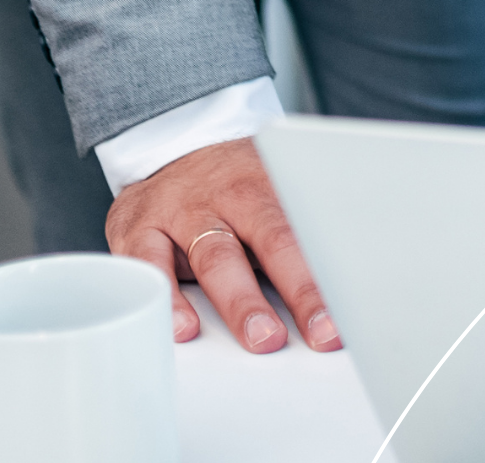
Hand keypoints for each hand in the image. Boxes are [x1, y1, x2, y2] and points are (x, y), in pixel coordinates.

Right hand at [106, 136, 340, 354]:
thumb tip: (346, 277)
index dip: (328, 272)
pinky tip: (185, 329)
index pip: (306, 231)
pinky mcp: (137, 231)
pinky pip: (150, 266)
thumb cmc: (230, 185)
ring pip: (215, 256)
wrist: (170, 147)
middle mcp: (226, 196)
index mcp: (266, 186)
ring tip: (262, 337)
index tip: (347, 310)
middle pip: (270, 239)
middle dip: (299, 288)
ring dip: (241, 301)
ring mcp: (182, 212)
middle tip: (320, 330)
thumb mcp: (267, 190)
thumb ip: (295, 230)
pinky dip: (168, 299)